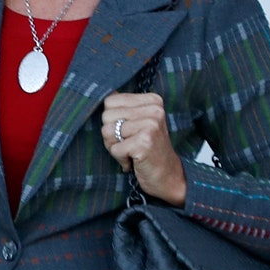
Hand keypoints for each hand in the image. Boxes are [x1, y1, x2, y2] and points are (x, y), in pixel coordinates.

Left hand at [102, 91, 187, 205]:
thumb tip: (100, 94)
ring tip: (131, 152)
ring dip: (115, 147)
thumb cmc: (147, 148)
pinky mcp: (145, 142)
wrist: (168, 176)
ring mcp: (151, 125)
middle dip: (111, 134)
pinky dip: (121, 159)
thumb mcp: (138, 122)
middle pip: (106, 115)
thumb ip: (122, 107)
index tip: (128, 131)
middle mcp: (154, 110)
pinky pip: (114, 149)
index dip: (112, 119)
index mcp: (152, 100)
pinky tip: (135, 161)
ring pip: (107, 131)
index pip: (110, 101)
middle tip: (129, 144)